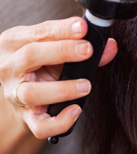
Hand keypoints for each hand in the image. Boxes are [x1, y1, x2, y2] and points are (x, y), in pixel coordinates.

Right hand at [0, 17, 117, 138]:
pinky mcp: (26, 117)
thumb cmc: (42, 61)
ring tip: (86, 85)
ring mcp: (14, 94)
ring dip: (62, 89)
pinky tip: (76, 110)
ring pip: (31, 93)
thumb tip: (110, 46)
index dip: (61, 29)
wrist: (24, 89)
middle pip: (30, 56)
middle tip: (88, 50)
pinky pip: (39, 125)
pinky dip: (59, 121)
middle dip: (62, 51)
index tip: (83, 27)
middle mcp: (9, 67)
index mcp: (14, 42)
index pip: (38, 32)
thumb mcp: (57, 47)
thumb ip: (84, 45)